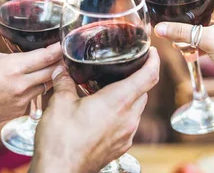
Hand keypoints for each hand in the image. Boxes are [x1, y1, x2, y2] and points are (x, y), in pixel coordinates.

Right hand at [0, 10, 61, 127]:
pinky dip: (36, 88)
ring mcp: (22, 100)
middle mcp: (22, 85)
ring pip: (47, 85)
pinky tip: (32, 81)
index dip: (59, 48)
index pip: (47, 56)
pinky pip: (35, 97)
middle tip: (64, 52)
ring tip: (52, 64)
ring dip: (50, 75)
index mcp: (14, 67)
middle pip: (53, 71)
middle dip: (60, 61)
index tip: (65, 41)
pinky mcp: (20, 111)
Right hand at [31, 48, 160, 172]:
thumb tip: (62, 70)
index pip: (149, 76)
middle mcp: (129, 118)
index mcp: (119, 101)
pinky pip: (128, 124)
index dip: (154, 60)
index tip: (152, 51)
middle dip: (138, 77)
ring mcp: (126, 134)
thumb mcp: (59, 103)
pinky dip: (121, 113)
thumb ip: (64, 82)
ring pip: (136, 108)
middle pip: (144, 91)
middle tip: (126, 66)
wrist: (60, 172)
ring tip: (110, 89)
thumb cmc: (61, 140)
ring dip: (129, 96)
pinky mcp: (120, 146)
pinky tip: (103, 112)